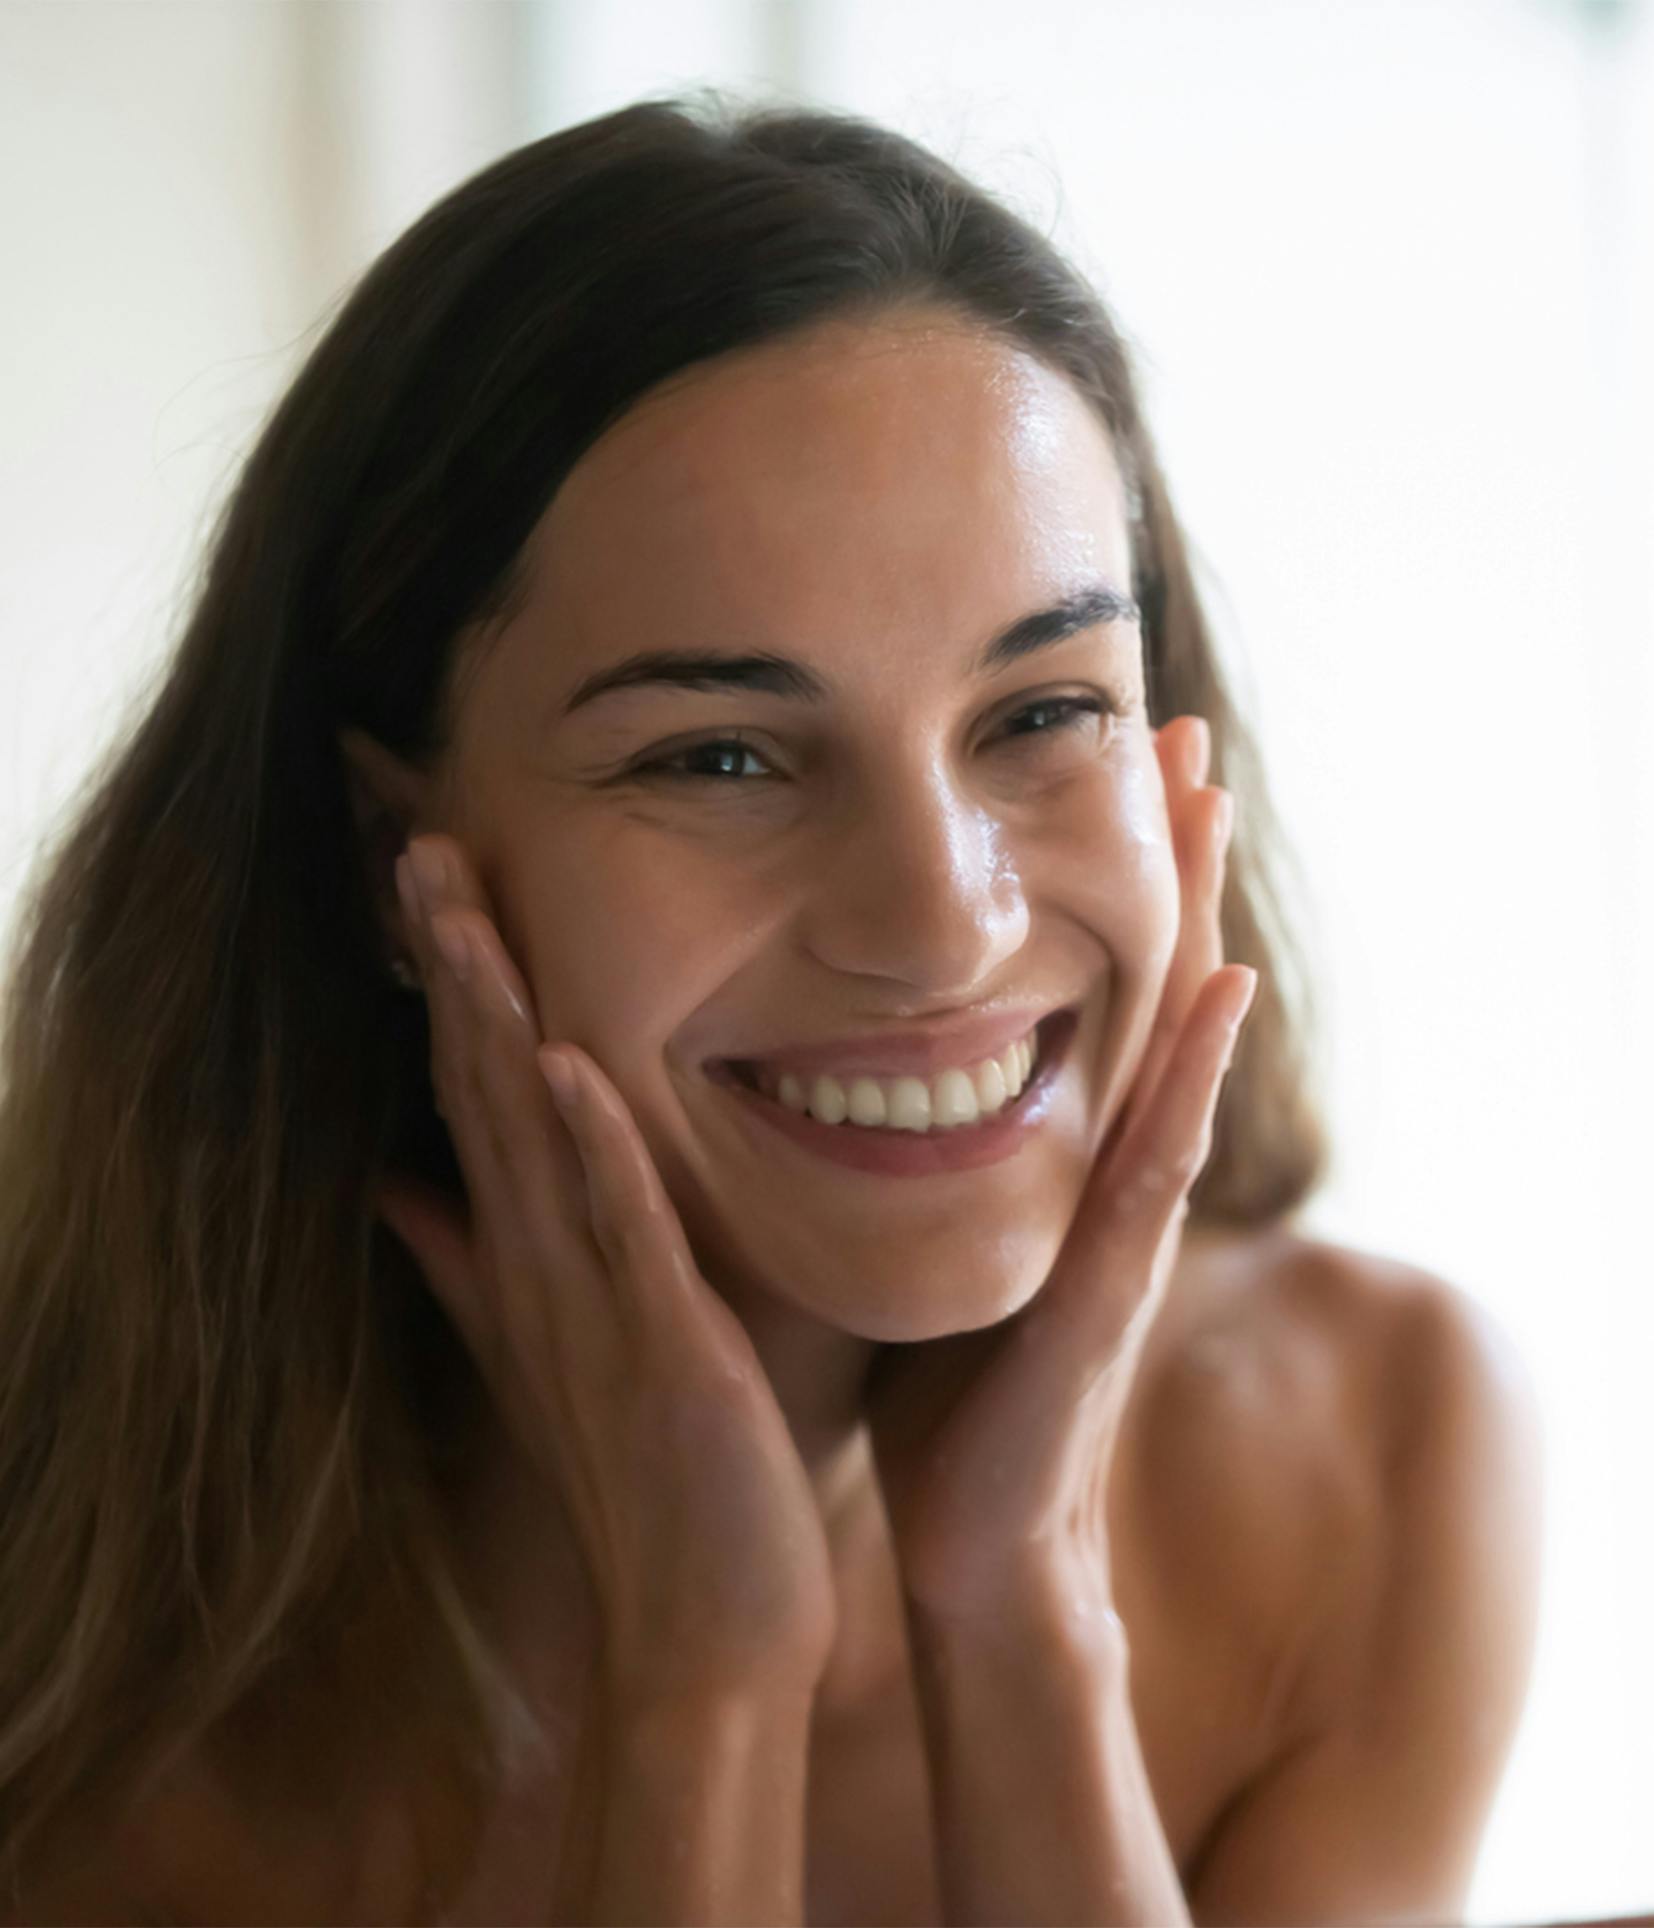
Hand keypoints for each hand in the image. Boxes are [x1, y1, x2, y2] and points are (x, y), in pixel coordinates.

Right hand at [373, 836, 836, 1705]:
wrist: (704, 1621)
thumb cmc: (649, 1474)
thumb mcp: (551, 1351)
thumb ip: (474, 1263)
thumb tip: (393, 1185)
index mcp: (531, 1257)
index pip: (479, 1096)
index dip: (453, 987)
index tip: (434, 880)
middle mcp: (542, 1266)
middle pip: (485, 1091)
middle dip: (453, 969)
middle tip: (423, 846)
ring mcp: (591, 1303)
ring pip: (531, 1137)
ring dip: (497, 1019)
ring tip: (460, 908)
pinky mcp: (658, 1347)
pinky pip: (620, 1231)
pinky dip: (594, 1146)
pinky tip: (573, 1061)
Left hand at [862, 715, 1255, 1631]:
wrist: (964, 1542)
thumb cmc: (937, 1395)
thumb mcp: (909, 1245)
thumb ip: (887, 1161)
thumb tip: (809, 1069)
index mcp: (1039, 1154)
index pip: (1070, 990)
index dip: (1089, 881)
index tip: (1083, 757)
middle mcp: (1092, 1167)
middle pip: (1134, 986)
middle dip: (1159, 861)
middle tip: (1179, 726)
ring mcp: (1113, 1222)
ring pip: (1164, 1044)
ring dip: (1194, 922)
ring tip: (1211, 804)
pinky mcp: (1107, 1289)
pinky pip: (1157, 1168)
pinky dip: (1196, 1079)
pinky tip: (1225, 992)